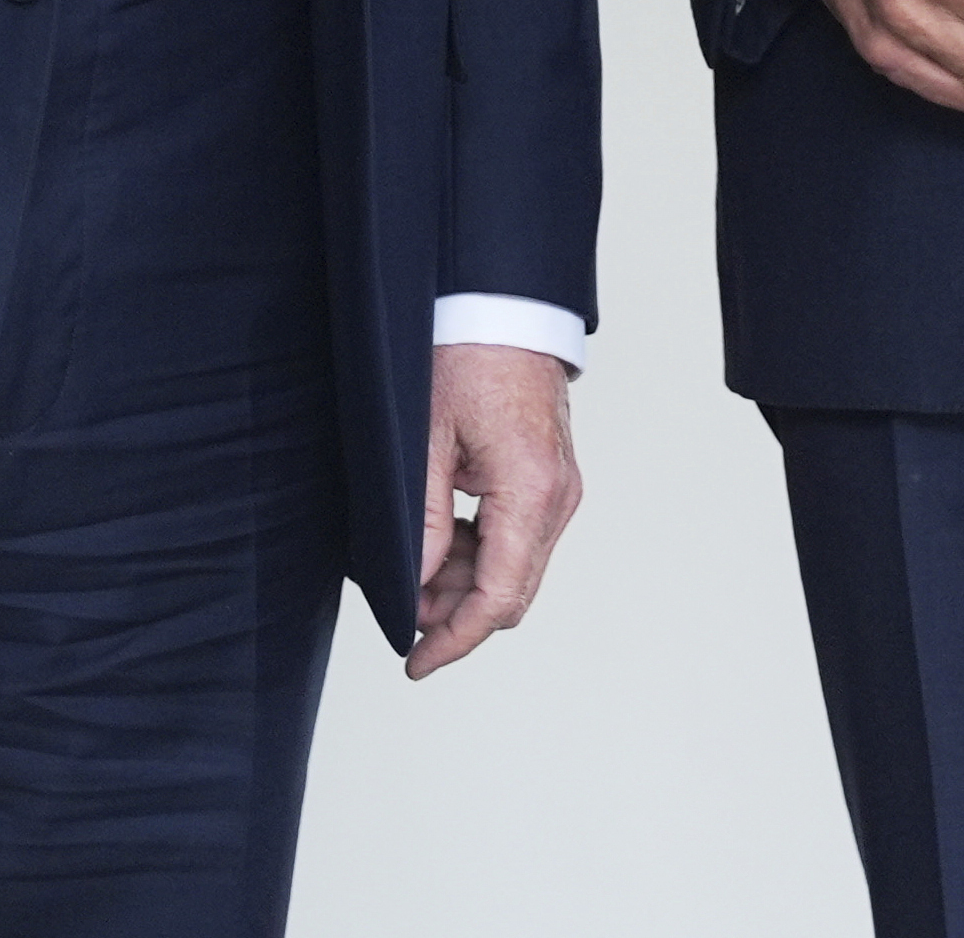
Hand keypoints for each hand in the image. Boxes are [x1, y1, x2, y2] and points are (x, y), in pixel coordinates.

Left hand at [410, 341, 582, 677]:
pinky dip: (481, 551)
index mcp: (531, 491)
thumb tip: (418, 586)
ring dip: (466, 582)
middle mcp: (558, 497)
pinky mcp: (552, 477)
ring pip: (516, 568)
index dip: (454, 639)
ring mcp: (560, 488)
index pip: (498, 599)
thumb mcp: (426, 441)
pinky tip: (442, 539)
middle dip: (456, 613)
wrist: (502, 302)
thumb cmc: (465, 353)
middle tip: (403, 608)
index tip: (416, 661)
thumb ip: (423, 522)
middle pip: (512, 592)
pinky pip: (520, 537)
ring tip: (414, 567)